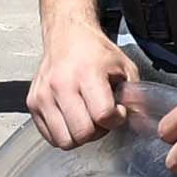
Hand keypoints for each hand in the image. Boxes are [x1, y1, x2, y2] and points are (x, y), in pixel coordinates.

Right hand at [25, 29, 139, 151]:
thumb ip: (135, 96)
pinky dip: (64, 133)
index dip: (116, 119)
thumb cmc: (95, 52)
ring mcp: (43, 95)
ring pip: (64, 141)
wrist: (66, 35)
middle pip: (82, 133)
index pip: (103, 115)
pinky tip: (72, 117)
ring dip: (79, 136)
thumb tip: (143, 123)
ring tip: (86, 118)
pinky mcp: (32, 103)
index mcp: (87, 73)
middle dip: (98, 131)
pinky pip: (50, 137)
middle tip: (101, 117)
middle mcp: (61, 85)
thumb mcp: (124, 67)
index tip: (117, 110)